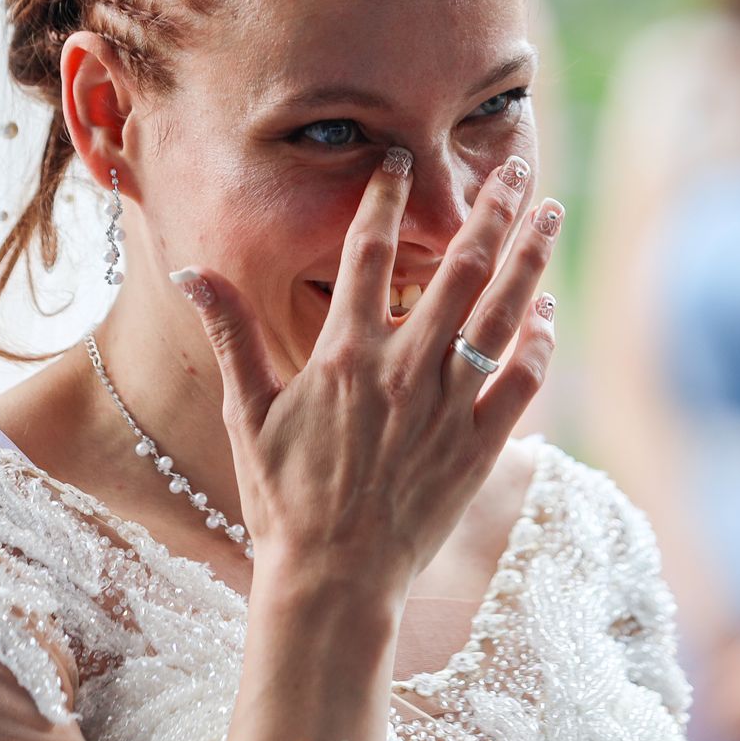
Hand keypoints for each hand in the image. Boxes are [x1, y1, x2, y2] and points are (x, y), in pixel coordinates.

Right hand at [176, 149, 562, 597]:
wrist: (331, 580)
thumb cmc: (282, 498)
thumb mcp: (249, 412)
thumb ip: (232, 333)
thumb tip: (190, 271)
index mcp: (344, 353)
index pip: (367, 253)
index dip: (386, 198)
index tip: (400, 160)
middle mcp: (402, 369)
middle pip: (457, 268)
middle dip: (490, 211)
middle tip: (513, 168)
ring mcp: (446, 406)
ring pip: (500, 313)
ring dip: (529, 258)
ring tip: (549, 214)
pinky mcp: (479, 445)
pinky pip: (521, 379)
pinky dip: (539, 340)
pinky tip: (548, 309)